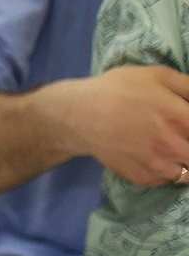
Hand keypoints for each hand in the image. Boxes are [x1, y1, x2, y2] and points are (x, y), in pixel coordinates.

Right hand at [58, 64, 188, 186]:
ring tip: (169, 148)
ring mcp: (158, 166)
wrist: (77, 115)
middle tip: (180, 137)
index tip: (186, 125)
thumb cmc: (118, 90)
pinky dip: (164, 170)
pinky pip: (166, 180)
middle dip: (188, 145)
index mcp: (181, 119)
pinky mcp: (143, 178)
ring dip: (182, 161)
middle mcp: (174, 146)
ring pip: (188, 173)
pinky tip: (151, 155)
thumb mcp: (156, 75)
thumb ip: (188, 86)